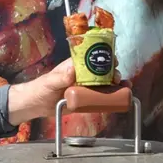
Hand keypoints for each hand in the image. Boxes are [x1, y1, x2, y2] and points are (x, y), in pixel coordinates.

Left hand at [6, 58, 122, 124]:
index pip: (93, 57)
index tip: (113, 61)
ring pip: (105, 83)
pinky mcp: (86, 99)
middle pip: (103, 70)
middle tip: (117, 78)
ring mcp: (86, 87)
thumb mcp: (49, 82)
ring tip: (126, 86)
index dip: (104, 57)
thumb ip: (60, 77)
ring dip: (117, 84)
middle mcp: (83, 75)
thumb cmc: (41, 88)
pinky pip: (101, 97)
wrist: (36, 105)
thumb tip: (72, 70)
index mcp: (75, 66)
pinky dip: (112, 97)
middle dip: (113, 72)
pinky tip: (121, 97)